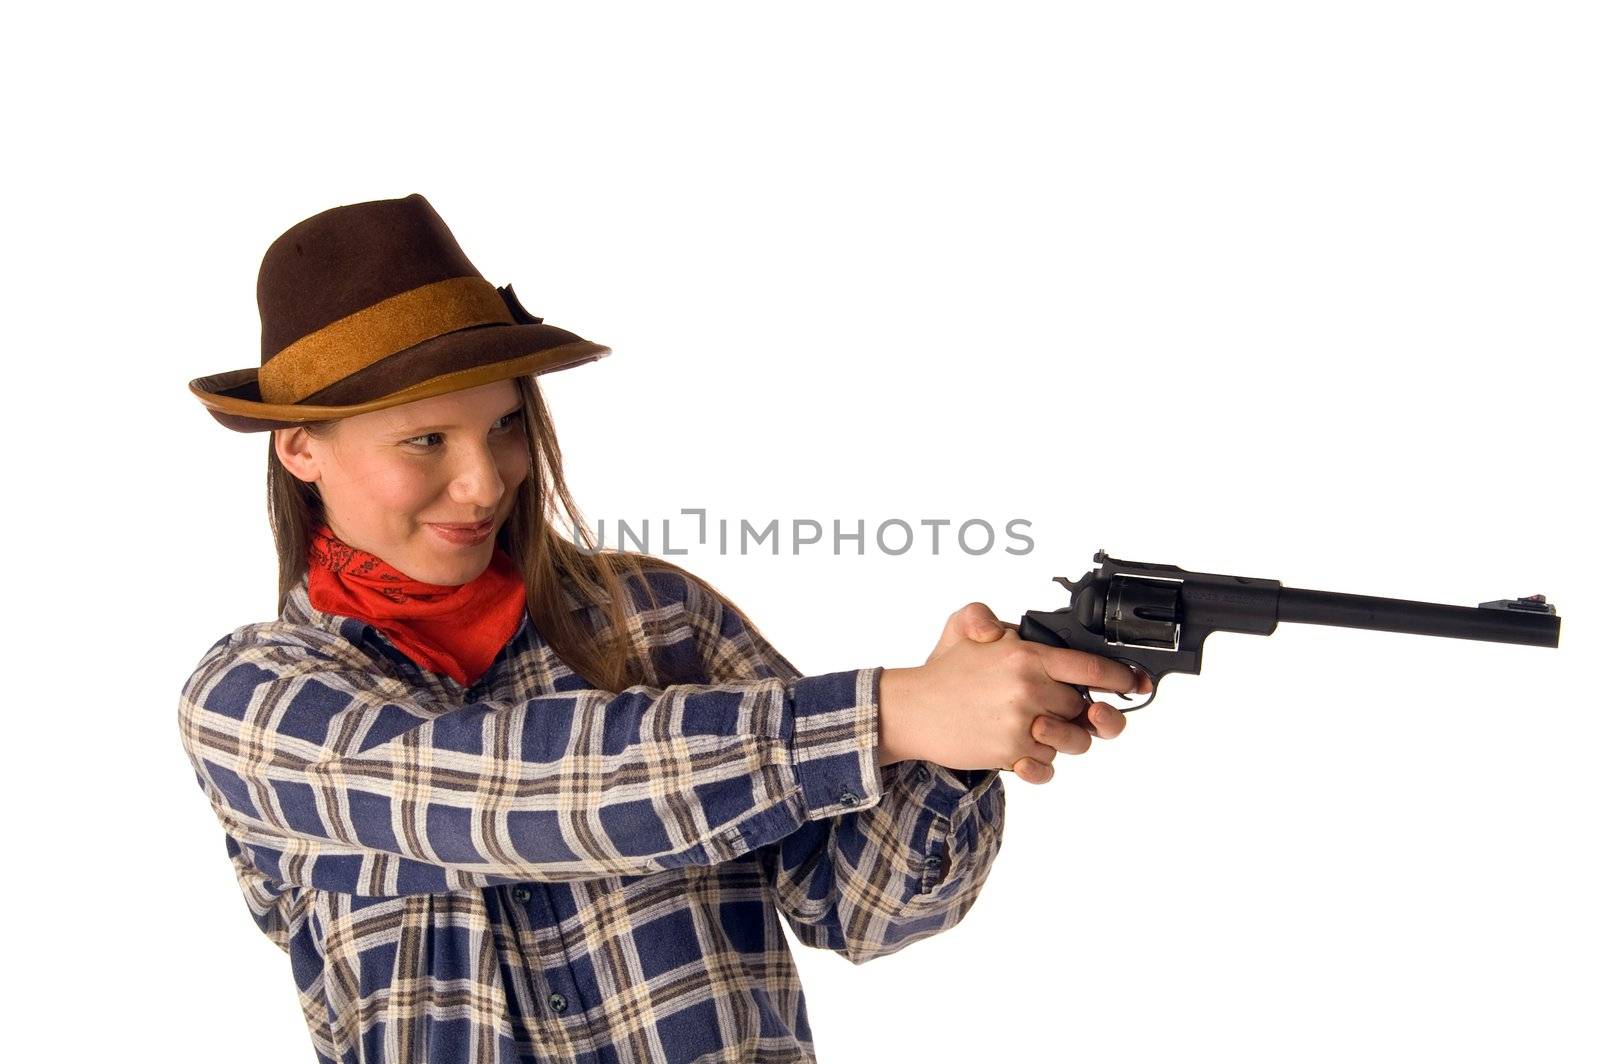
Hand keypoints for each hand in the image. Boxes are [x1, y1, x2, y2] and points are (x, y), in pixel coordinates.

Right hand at [880, 602, 1145, 783]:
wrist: (910, 710)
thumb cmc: (942, 671)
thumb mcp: (962, 624)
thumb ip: (987, 613)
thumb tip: (1002, 629)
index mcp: (1026, 656)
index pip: (1091, 667)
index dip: (1120, 677)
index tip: (1133, 683)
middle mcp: (1029, 690)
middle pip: (1085, 709)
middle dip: (1080, 711)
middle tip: (1057, 706)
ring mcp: (1022, 724)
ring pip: (1073, 741)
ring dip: (1064, 738)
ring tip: (1039, 726)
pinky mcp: (1010, 753)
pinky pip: (1048, 766)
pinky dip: (1042, 763)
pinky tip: (1027, 752)